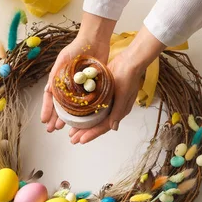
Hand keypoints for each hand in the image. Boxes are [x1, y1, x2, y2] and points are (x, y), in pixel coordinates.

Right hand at [40, 13, 115, 131]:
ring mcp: (80, 87)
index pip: (50, 98)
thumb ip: (55, 76)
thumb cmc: (76, 49)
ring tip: (63, 128)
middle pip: (60, 105)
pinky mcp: (92, 87)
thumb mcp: (63, 62)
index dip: (47, 109)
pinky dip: (83, 112)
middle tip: (52, 130)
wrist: (95, 41)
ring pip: (72, 107)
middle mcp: (68, 85)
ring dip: (67, 118)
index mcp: (59, 79)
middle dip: (55, 117)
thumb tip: (47, 92)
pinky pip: (86, 102)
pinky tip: (81, 120)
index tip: (44, 121)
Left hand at [68, 26, 165, 143]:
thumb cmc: (128, 77)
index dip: (92, 134)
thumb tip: (113, 128)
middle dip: (84, 132)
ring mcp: (109, 102)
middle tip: (72, 139)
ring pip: (94, 117)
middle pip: (97, 124)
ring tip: (71, 130)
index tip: (80, 140)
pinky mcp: (104, 94)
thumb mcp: (123, 95)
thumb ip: (118, 111)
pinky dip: (85, 112)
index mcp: (119, 111)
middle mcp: (114, 109)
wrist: (130, 60)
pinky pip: (93, 107)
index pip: (104, 127)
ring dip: (83, 124)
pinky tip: (76, 114)